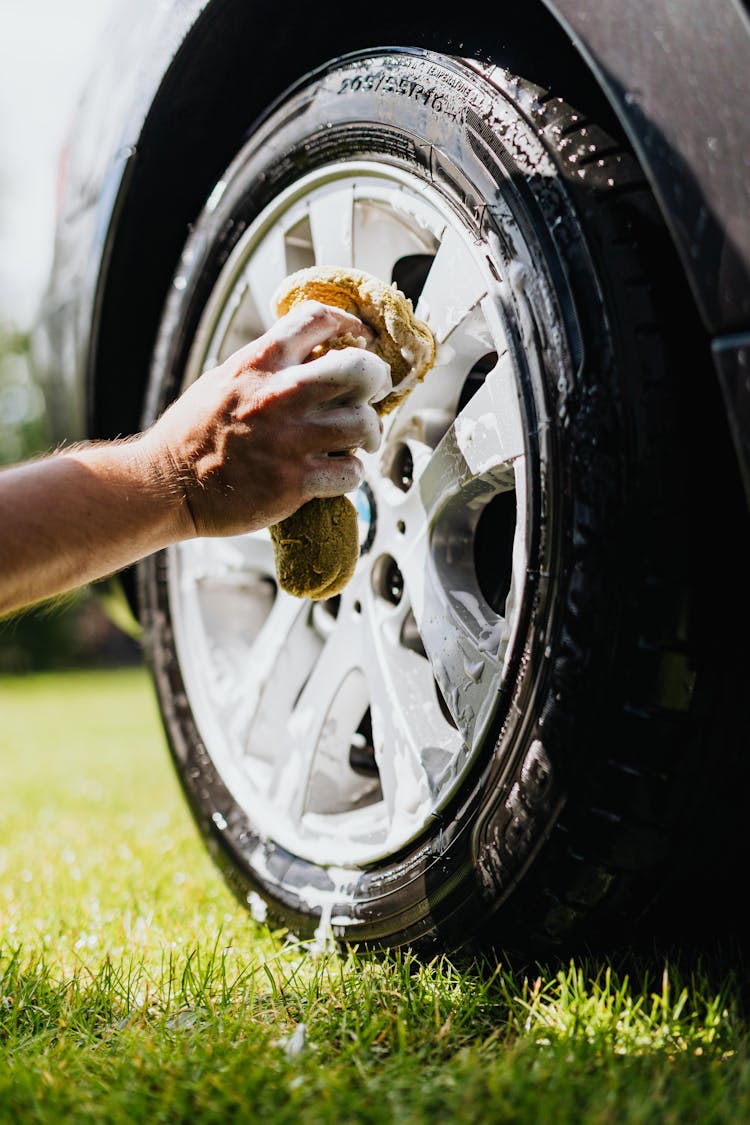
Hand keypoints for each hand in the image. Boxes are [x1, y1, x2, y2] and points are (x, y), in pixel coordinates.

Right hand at [142, 300, 391, 537]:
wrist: (168, 484)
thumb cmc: (194, 433)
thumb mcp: (225, 378)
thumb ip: (268, 365)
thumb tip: (314, 352)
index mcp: (259, 363)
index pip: (318, 319)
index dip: (348, 324)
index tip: (359, 337)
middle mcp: (277, 396)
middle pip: (359, 369)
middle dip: (377, 379)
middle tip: (375, 393)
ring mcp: (289, 440)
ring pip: (364, 423)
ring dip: (370, 433)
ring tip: (361, 441)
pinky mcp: (294, 482)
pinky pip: (351, 472)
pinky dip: (352, 473)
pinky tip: (338, 472)